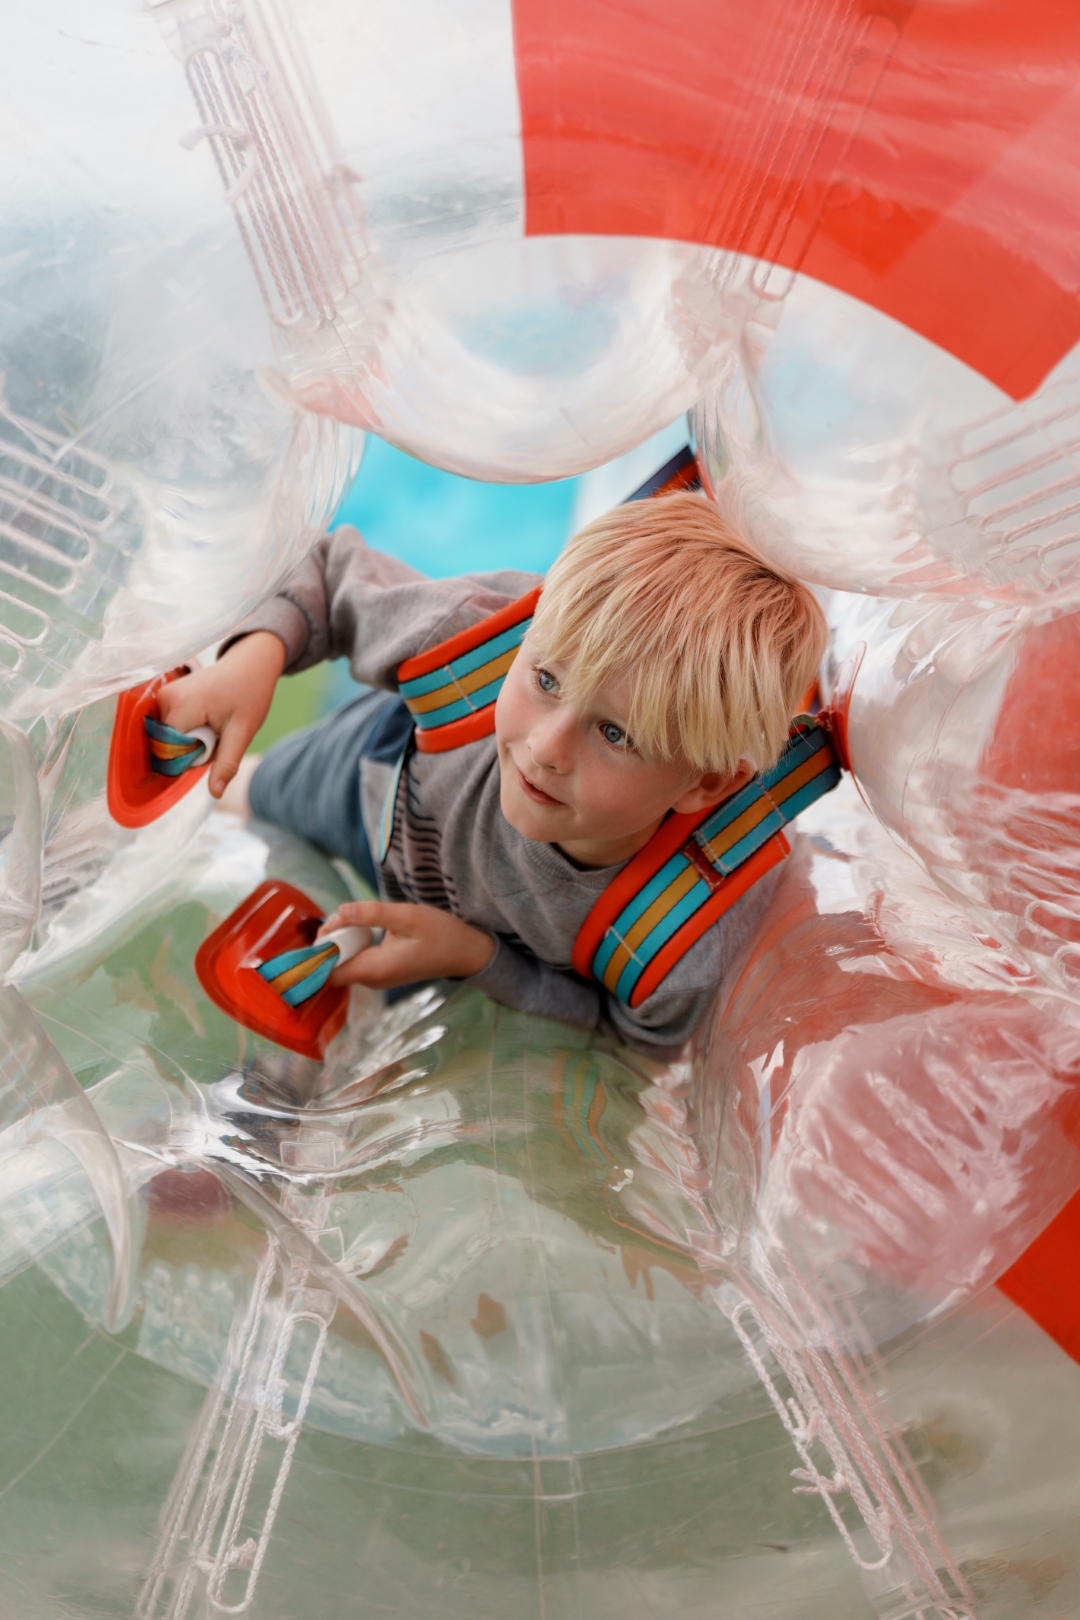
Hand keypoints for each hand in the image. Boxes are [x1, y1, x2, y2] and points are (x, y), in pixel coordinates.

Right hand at [156, 632, 285, 798]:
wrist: (250, 664)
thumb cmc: (250, 694)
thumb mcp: (243, 732)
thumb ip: (227, 763)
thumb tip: (215, 793)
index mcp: (182, 704)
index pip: (169, 751)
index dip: (189, 759)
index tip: (214, 748)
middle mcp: (165, 698)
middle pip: (167, 746)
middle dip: (191, 751)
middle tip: (219, 735)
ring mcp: (162, 696)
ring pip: (168, 739)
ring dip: (190, 742)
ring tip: (214, 726)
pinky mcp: (164, 697)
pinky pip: (169, 729)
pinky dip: (186, 732)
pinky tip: (205, 721)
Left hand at [319, 900, 495, 989]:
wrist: (465, 952)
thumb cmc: (440, 934)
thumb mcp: (407, 916)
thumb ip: (371, 914)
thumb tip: (340, 911)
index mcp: (375, 970)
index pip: (328, 972)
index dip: (320, 951)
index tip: (327, 927)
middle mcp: (372, 980)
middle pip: (333, 966)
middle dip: (331, 940)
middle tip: (345, 914)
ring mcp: (377, 979)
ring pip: (344, 962)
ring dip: (343, 940)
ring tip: (357, 919)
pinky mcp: (382, 973)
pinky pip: (356, 960)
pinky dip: (354, 944)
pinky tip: (366, 927)